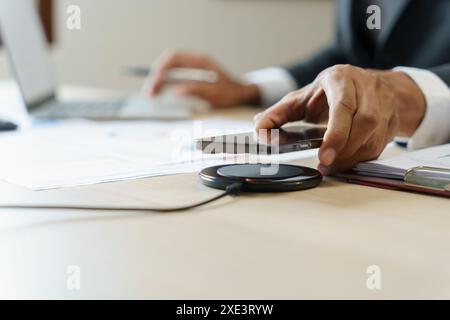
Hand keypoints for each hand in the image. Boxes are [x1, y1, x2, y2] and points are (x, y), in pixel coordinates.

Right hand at [145, 50, 260, 107]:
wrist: (244, 94)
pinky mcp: (193, 76)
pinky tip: (160, 92)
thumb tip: (174, 92)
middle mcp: (195, 62)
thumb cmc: (232, 94)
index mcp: (200, 62)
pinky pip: (175, 75)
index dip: (160, 68)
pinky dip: (165, 83)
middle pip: (169, 63)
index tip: (153, 82)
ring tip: (151, 94)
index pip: (174, 58)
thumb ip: (195, 91)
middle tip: (148, 92)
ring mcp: (194, 68)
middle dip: (156, 76)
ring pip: (170, 69)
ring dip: (159, 80)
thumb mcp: (215, 94)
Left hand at [255, 65, 425, 174]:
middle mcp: (367, 86)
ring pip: (374, 137)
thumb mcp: (301, 98)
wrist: (367, 85)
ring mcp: (384, 103)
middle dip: (343, 148)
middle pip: (364, 122)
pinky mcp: (392, 119)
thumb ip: (278, 113)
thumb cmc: (328, 93)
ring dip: (351, 157)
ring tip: (332, 165)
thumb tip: (258, 130)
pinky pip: (380, 146)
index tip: (323, 155)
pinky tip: (346, 160)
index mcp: (341, 78)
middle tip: (325, 164)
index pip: (344, 104)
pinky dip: (361, 158)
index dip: (336, 132)